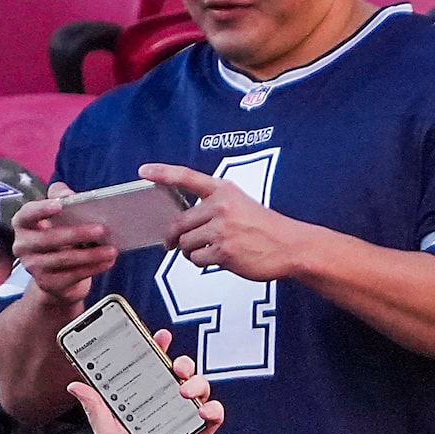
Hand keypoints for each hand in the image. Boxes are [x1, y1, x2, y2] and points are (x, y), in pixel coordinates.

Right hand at [10, 183, 117, 311]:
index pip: (27, 214)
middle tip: (101, 229)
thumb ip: (60, 197)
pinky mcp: (48, 284)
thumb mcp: (56, 216)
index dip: (42, 209)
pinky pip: (73, 275)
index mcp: (23, 224)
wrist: (55, 276)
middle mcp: (23, 246)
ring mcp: (34, 267)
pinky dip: (93, 268)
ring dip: (91, 254)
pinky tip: (107, 261)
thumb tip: (68, 194)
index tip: (60, 205)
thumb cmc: (57, 238)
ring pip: (64, 259)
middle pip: (50, 238)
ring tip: (111, 249)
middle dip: (77, 233)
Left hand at [71, 326, 221, 433]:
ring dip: (197, 383)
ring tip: (185, 393)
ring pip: (199, 388)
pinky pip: (213, 415)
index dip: (158, 349)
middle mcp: (165, 405)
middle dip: (182, 362)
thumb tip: (75, 384)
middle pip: (180, 373)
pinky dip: (212, 409)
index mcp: (143, 401)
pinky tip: (202, 413)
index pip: (152, 368)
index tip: (160, 336)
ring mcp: (183, 418)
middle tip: (176, 367)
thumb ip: (97, 409)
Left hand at [147, 162, 311, 282]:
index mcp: (223, 190)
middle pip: (179, 223)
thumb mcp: (241, 204)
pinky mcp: (224, 252)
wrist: (290, 246)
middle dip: (173, 237)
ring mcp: (221, 230)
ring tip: (209, 251)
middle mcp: (220, 207)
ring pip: (186, 244)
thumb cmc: (266, 228)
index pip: (187, 177)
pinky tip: (220, 259)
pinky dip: (203, 262)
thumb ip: (214, 207)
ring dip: (191, 252)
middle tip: (170, 244)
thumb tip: (185, 224)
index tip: (144, 171)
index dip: (163, 173)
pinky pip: (197, 260)